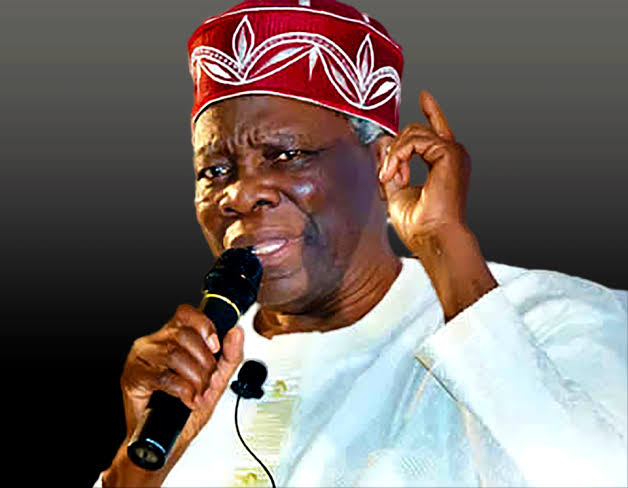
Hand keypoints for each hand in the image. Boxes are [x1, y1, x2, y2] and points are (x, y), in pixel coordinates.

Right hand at [120, 304, 243, 451]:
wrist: (166, 441)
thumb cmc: (185, 411)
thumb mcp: (216, 381)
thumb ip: (229, 356)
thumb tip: (236, 332)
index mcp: (171, 338)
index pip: (186, 314)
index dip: (204, 327)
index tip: (215, 347)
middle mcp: (154, 343)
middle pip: (184, 335)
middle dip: (203, 362)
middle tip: (205, 382)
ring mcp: (140, 358)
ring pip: (174, 354)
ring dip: (194, 379)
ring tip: (195, 393)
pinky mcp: (132, 377)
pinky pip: (163, 376)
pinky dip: (182, 390)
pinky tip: (186, 399)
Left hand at [379, 90, 470, 252]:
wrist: (432, 237)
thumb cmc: (419, 224)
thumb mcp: (397, 192)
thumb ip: (392, 169)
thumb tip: (382, 146)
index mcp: (443, 164)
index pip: (436, 131)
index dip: (431, 111)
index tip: (424, 95)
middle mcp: (452, 155)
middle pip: (416, 131)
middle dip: (394, 149)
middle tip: (386, 175)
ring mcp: (454, 153)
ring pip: (414, 133)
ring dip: (394, 155)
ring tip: (389, 178)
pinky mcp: (450, 153)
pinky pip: (416, 139)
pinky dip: (399, 155)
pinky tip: (395, 174)